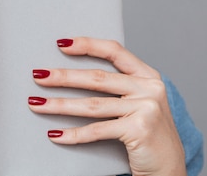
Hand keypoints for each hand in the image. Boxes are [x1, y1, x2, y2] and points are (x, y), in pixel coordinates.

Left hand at [28, 37, 186, 175]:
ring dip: (60, 105)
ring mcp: (146, 108)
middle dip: (63, 77)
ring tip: (37, 104)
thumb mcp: (139, 102)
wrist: (169, 170)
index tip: (61, 43)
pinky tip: (56, 134)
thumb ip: (119, 86)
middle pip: (97, 78)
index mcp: (148, 76)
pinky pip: (97, 130)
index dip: (87, 45)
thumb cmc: (147, 134)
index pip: (114, 51)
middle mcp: (149, 88)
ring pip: (92, 104)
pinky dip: (73, 134)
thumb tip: (72, 75)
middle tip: (38, 75)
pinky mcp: (139, 129)